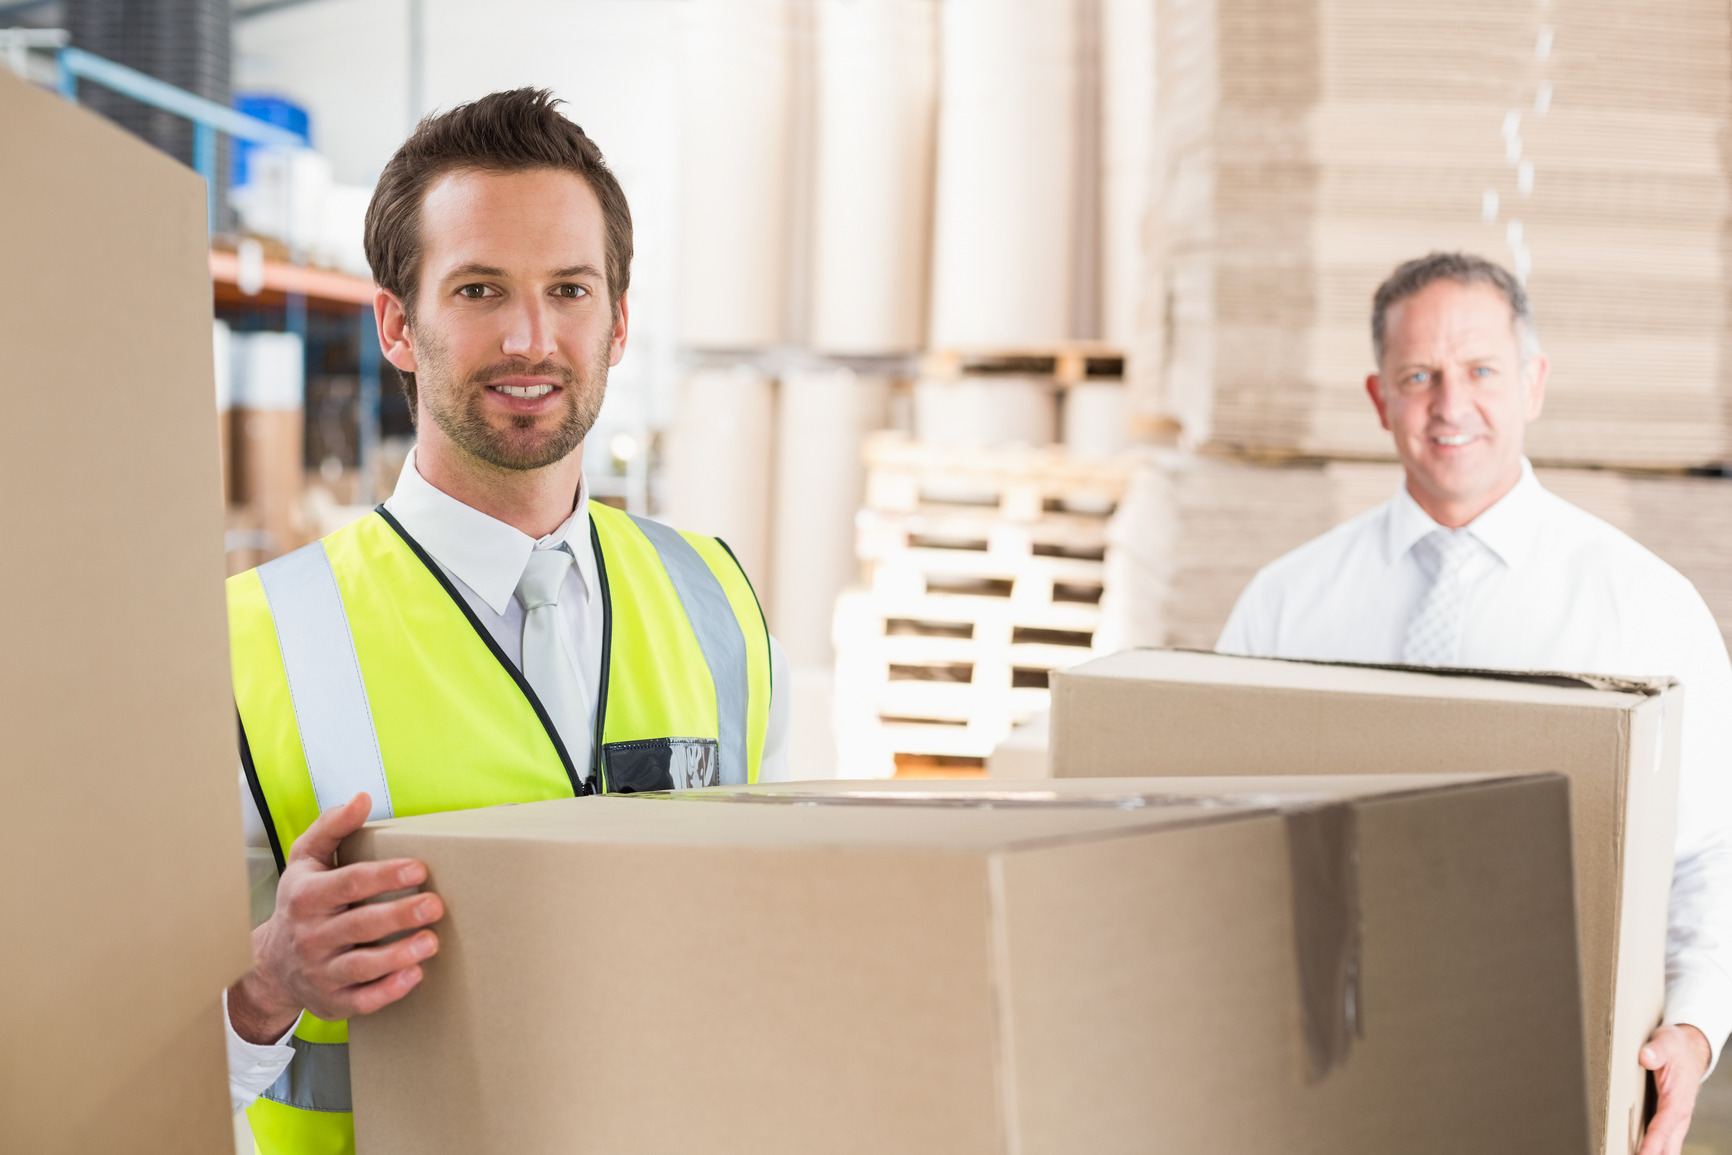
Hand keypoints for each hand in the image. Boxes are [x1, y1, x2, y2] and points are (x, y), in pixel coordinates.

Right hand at [226, 793, 443, 1044]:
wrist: (271, 965)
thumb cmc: (301, 904)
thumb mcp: (305, 861)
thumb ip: (331, 827)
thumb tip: (362, 798)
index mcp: (307, 897)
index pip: (348, 883)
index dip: (384, 876)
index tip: (419, 867)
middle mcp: (311, 935)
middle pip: (359, 925)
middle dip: (399, 915)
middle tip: (436, 905)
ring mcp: (321, 971)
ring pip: (361, 966)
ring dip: (398, 955)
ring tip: (431, 942)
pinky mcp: (333, 1000)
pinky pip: (362, 1000)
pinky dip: (388, 990)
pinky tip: (415, 975)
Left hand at [1636, 1023, 1711, 1154]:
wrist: (1690, 1049)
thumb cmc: (1676, 1048)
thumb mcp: (1667, 1042)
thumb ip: (1657, 1050)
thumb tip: (1646, 1057)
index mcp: (1677, 1101)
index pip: (1661, 1129)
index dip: (1650, 1145)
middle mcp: (1678, 1115)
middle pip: (1666, 1147)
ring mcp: (1674, 1120)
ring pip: (1666, 1147)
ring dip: (1650, 1153)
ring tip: (1625, 1153)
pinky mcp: (1668, 1119)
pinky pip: (1661, 1140)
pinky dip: (1651, 1149)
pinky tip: (1634, 1151)